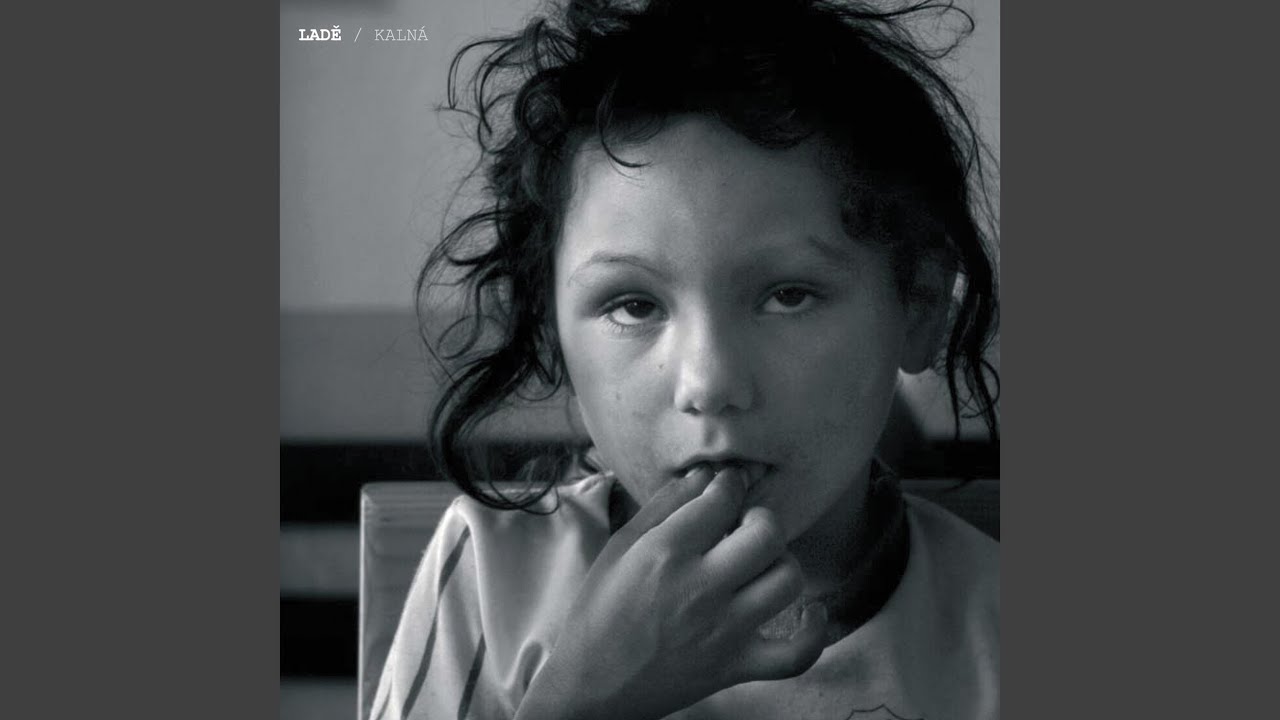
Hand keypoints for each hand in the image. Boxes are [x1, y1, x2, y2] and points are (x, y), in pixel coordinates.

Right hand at [514, 467, 828, 719]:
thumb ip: (665, 505)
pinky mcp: (736, 667)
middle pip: (766, 533)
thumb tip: (707, 475)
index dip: (729, 484)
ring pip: (787, 579)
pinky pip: (796, 653)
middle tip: (743, 527)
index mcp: (666, 552)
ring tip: (760, 565)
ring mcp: (723, 630)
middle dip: (760, 519)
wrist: (590, 685)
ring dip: (781, 563)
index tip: (725, 489)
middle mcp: (700, 587)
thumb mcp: (621, 546)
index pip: (723, 498)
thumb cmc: (600, 611)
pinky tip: (811, 611)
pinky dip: (814, 633)